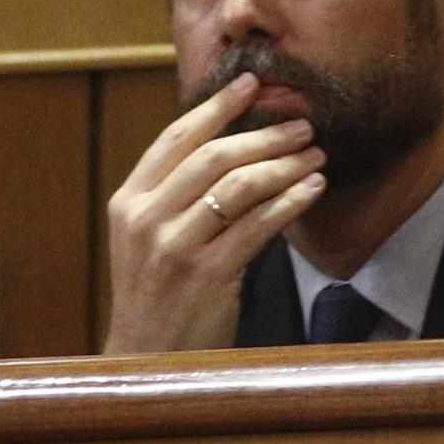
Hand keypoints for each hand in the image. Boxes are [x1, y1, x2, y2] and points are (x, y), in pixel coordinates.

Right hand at [101, 72, 326, 351]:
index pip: (176, 138)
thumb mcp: (146, 238)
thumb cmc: (157, 294)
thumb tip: (233, 143)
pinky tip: (313, 190)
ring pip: (240, 186)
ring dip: (285, 164)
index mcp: (128, 202)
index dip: (217, 106)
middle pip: (213, 156)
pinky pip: (260, 226)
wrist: (147, 360)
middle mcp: (146, 220)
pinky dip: (291, 201)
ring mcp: (176, 248)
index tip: (252, 82)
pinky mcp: (209, 276)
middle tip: (302, 125)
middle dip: (264, 134)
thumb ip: (174, 194)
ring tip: (315, 155)